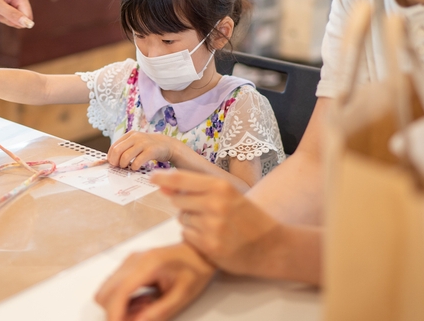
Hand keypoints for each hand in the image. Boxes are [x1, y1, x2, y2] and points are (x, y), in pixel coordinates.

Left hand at [0, 0, 33, 28]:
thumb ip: (13, 15)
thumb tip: (29, 24)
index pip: (28, 16)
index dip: (16, 21)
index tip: (3, 15)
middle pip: (23, 19)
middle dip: (11, 20)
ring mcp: (16, 1)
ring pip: (17, 20)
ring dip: (6, 19)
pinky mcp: (11, 4)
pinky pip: (12, 17)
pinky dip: (3, 17)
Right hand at [96, 243, 214, 320]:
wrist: (197, 253)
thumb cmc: (194, 270)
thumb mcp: (182, 296)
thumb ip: (159, 312)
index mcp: (148, 264)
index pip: (121, 291)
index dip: (115, 313)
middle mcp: (134, 260)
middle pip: (106, 292)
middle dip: (117, 311)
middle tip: (142, 315)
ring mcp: (129, 260)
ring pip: (107, 290)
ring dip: (121, 306)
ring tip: (147, 305)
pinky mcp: (129, 264)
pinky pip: (115, 286)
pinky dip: (123, 299)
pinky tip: (144, 299)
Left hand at [108, 131, 180, 170]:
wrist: (167, 145)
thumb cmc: (148, 146)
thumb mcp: (136, 143)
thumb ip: (125, 148)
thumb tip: (111, 160)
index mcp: (130, 135)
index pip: (114, 146)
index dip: (111, 156)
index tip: (112, 163)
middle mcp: (135, 137)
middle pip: (118, 150)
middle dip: (115, 161)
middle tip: (118, 166)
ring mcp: (143, 143)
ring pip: (126, 156)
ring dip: (123, 164)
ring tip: (126, 167)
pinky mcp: (151, 151)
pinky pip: (138, 161)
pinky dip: (134, 167)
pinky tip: (135, 168)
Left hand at [151, 169, 283, 276]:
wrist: (272, 246)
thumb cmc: (248, 217)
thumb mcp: (228, 195)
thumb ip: (196, 189)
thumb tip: (162, 185)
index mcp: (221, 187)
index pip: (181, 178)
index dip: (162, 177)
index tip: (152, 177)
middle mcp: (215, 204)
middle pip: (177, 200)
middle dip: (184, 205)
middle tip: (205, 211)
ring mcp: (212, 226)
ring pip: (181, 219)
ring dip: (191, 222)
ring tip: (213, 226)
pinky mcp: (209, 246)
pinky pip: (186, 236)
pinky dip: (194, 237)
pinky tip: (212, 238)